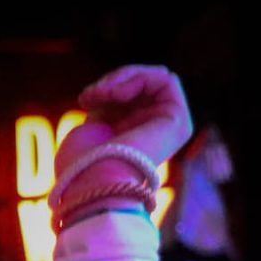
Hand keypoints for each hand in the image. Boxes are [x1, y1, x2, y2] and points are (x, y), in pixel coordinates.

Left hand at [55, 65, 192, 186]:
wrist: (90, 184)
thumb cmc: (81, 165)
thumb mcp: (94, 125)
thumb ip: (111, 105)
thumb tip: (113, 86)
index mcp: (139, 134)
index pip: (133, 93)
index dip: (108, 87)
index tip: (84, 100)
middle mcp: (160, 131)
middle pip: (145, 82)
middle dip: (114, 81)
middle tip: (89, 96)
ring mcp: (173, 126)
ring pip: (155, 77)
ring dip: (121, 79)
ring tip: (97, 95)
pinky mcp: (179, 121)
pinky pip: (166, 80)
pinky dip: (137, 79)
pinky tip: (115, 95)